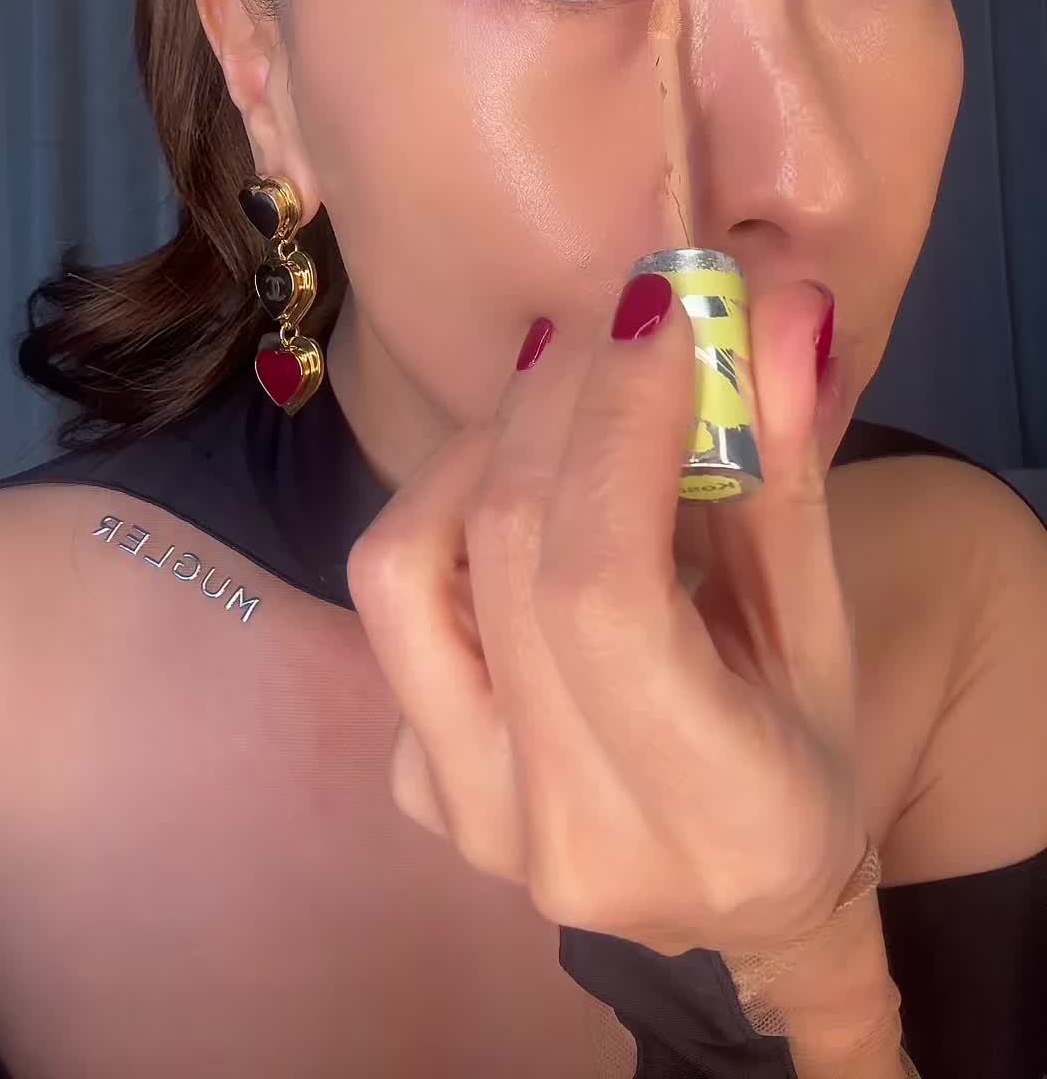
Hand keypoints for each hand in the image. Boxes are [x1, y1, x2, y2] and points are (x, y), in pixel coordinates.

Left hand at [346, 269, 865, 958]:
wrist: (732, 907)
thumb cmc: (797, 759)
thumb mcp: (819, 628)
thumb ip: (787, 472)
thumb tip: (777, 309)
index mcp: (709, 810)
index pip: (604, 595)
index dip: (616, 431)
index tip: (658, 313)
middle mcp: (563, 834)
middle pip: (502, 559)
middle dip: (556, 403)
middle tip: (613, 320)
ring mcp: (466, 818)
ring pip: (404, 570)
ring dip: (478, 447)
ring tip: (556, 397)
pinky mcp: (411, 787)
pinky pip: (396, 613)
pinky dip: (453, 518)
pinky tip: (526, 497)